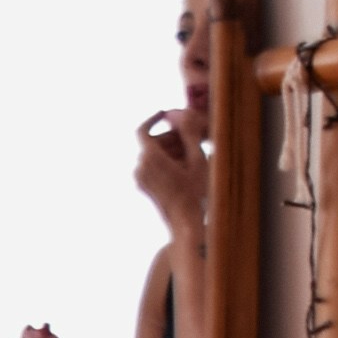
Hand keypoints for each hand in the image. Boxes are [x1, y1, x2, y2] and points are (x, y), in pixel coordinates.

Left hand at [132, 107, 206, 243]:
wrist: (185, 223)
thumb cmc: (194, 193)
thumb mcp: (198, 160)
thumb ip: (190, 136)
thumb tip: (186, 116)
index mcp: (150, 157)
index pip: (142, 130)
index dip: (152, 119)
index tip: (164, 114)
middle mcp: (140, 167)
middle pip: (153, 143)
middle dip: (171, 138)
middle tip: (192, 140)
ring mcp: (140, 179)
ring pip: (153, 156)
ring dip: (170, 152)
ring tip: (192, 157)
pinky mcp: (144, 189)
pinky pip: (152, 168)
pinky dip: (165, 164)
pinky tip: (185, 169)